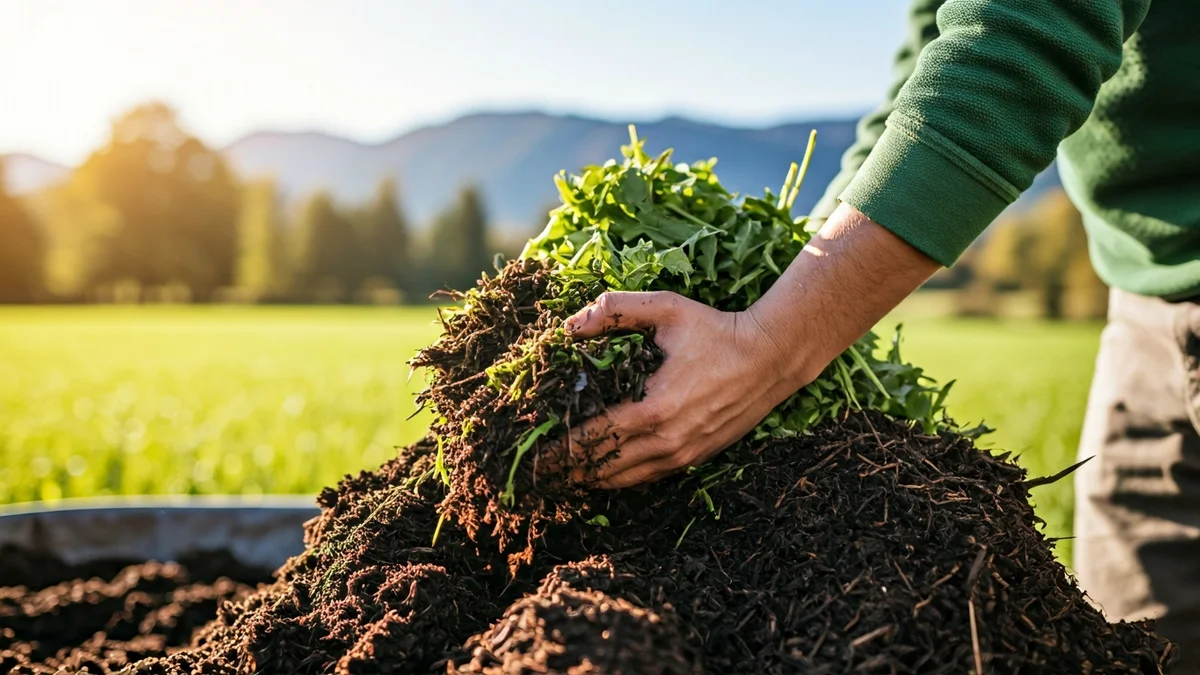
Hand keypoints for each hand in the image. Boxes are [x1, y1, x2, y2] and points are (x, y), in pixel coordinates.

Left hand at [557, 203, 941, 489]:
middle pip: (602, 469)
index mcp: (653, 410)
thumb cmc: (716, 330)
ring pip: (623, 481)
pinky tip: (595, 475)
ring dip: (587, 481)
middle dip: (564, 473)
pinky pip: (645, 478)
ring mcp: (683, 456)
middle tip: (530, 474)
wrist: (771, 357)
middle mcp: (667, 442)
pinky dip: (617, 479)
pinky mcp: (694, 459)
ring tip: (554, 479)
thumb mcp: (666, 309)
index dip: (557, 451)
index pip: (591, 441)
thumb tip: (569, 325)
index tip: (529, 455)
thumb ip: (616, 311)